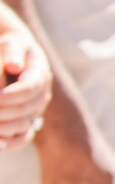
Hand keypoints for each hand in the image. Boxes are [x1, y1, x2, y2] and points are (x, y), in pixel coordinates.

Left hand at [0, 10, 49, 147]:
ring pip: (26, 124)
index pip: (30, 87)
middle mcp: (41, 93)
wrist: (13, 54)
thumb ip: (13, 51)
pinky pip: (24, 136)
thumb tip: (14, 66)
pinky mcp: (27, 119)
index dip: (12, 95)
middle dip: (4, 112)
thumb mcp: (12, 42)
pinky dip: (12, 142)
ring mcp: (36, 108)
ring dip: (5, 127)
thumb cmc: (9, 46)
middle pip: (27, 108)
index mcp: (40, 73)